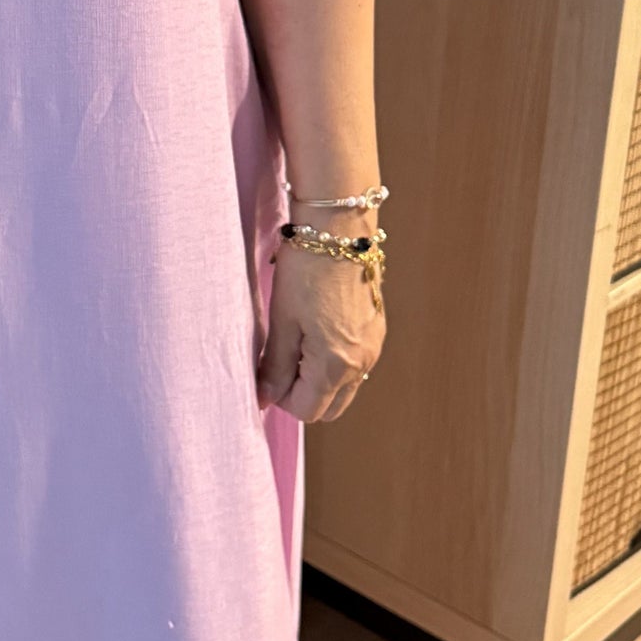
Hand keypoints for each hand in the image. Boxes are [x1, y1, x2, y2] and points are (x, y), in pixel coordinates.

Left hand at [256, 239, 384, 421]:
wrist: (339, 230)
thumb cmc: (305, 271)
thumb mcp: (282, 321)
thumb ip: (275, 366)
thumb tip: (264, 399)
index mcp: (335, 365)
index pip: (307, 410)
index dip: (282, 397)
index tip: (269, 368)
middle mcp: (361, 363)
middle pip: (330, 408)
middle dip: (302, 395)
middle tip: (282, 360)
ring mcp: (373, 348)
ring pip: (344, 388)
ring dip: (318, 380)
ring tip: (298, 341)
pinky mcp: (376, 333)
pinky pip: (354, 366)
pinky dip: (334, 363)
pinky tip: (317, 331)